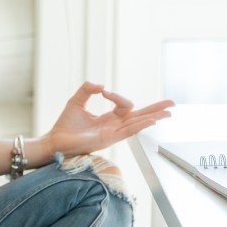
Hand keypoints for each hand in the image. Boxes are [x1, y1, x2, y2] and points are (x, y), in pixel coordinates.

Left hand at [44, 82, 173, 157]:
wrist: (54, 140)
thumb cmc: (65, 125)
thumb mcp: (77, 100)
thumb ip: (88, 89)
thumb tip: (102, 85)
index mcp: (109, 118)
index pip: (124, 105)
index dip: (117, 96)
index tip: (103, 92)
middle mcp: (114, 126)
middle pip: (140, 116)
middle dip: (156, 110)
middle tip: (172, 104)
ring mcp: (113, 134)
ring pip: (137, 123)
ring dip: (153, 116)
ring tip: (168, 112)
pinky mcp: (108, 140)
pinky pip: (128, 132)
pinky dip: (140, 125)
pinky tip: (151, 121)